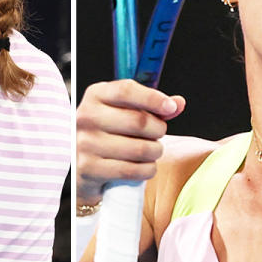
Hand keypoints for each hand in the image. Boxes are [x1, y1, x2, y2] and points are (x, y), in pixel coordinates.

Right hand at [76, 80, 185, 202]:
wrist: (82, 166)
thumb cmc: (108, 134)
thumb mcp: (124, 112)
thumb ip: (151, 107)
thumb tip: (178, 103)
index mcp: (95, 95)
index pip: (126, 90)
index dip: (153, 98)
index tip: (170, 108)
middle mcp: (86, 117)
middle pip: (139, 121)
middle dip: (158, 130)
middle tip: (158, 134)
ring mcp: (85, 143)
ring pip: (140, 149)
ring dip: (155, 151)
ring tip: (151, 150)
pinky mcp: (89, 168)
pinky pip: (132, 170)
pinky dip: (147, 170)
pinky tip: (145, 166)